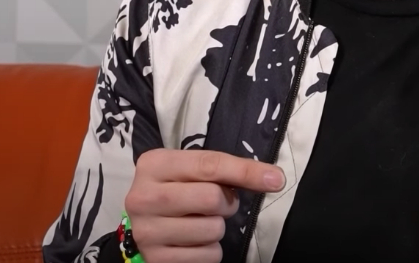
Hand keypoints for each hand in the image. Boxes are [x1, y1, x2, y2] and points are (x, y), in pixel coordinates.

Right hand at [125, 149, 285, 262]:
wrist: (145, 222)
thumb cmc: (177, 189)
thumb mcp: (193, 171)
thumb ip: (228, 170)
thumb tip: (275, 178)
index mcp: (154, 164)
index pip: (209, 165)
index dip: (246, 172)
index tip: (275, 179)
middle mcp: (143, 197)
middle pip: (211, 198)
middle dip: (226, 203)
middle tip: (218, 204)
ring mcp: (146, 231)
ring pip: (212, 229)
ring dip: (217, 228)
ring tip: (201, 222)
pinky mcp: (155, 258)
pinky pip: (207, 256)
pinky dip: (210, 250)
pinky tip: (194, 241)